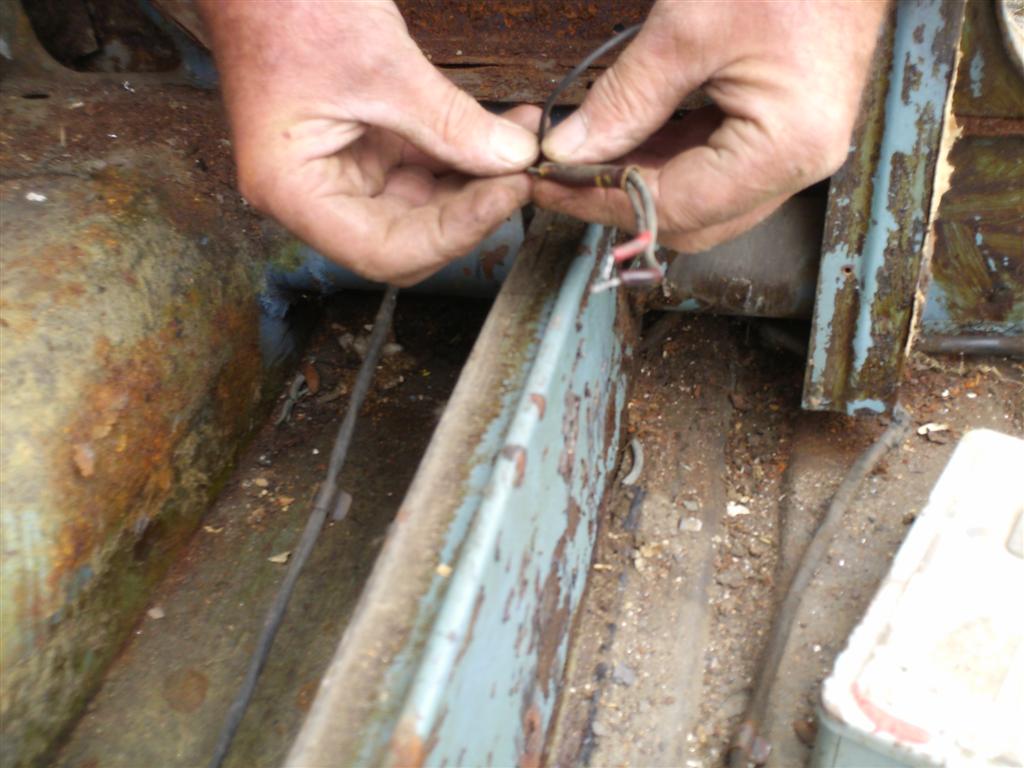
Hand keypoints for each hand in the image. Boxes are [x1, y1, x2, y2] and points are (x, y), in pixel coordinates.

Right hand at [197, 1, 538, 284]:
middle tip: (521, 175)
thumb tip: (514, 159)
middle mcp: (315, 196)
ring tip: (522, 146)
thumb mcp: (381, 65)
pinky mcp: (364, 148)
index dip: (454, 233)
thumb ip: (450, 121)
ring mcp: (341, 173)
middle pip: (407, 238)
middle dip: (470, 210)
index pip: (386, 251)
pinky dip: (462, 154)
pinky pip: (421, 168)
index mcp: (294, 191)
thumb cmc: (289, 6)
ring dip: (475, 183)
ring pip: (422, 207)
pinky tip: (504, 132)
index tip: (506, 194)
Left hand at [533, 1, 887, 252]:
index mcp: (785, 148)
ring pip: (699, 201)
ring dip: (639, 181)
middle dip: (618, 200)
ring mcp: (794, 154)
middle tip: (557, 173)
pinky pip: (715, 168)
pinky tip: (625, 138)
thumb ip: (623, 100)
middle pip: (690, 220)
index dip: (602, 200)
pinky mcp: (784, 134)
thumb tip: (566, 152)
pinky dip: (666, 160)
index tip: (547, 181)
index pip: (675, 207)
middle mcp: (798, 167)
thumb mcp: (687, 28)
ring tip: (582, 153)